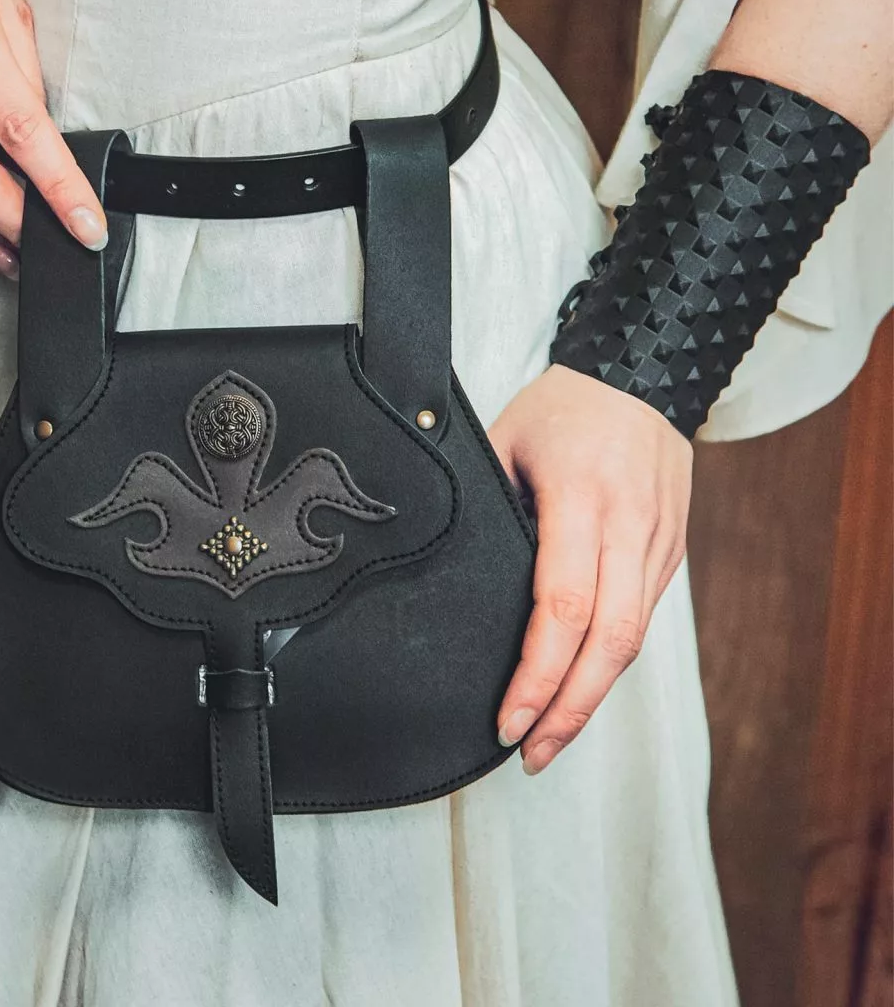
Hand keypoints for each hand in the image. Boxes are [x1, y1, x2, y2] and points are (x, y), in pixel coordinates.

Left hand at [488, 364, 691, 774]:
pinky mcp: (671, 552)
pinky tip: (579, 688)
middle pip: (609, 643)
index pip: (563, 608)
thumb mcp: (503, 443)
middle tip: (530, 755)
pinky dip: (609, 663)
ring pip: (632, 641)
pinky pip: (642, 619)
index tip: (507, 720)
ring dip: (591, 698)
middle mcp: (628, 526)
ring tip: (550, 740)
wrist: (640, 375)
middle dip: (569, 710)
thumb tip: (459, 581)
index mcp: (581, 498)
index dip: (537, 676)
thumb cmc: (561, 409)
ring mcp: (658, 542)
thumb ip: (487, 510)